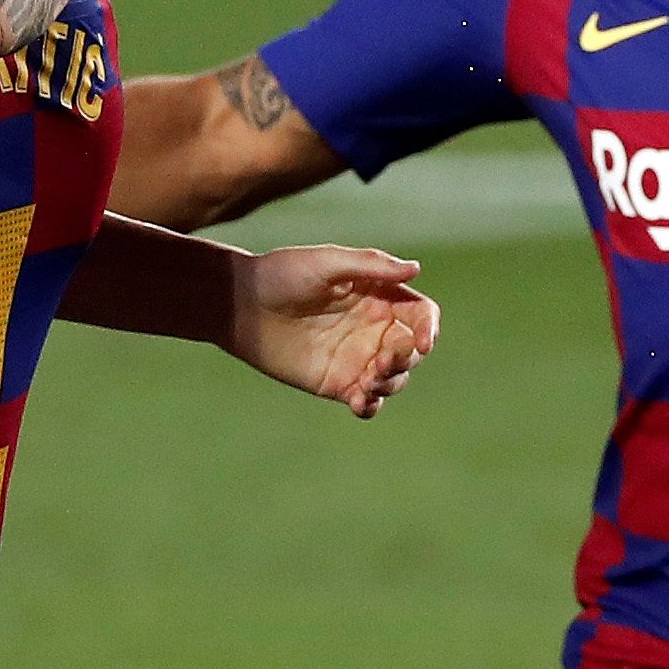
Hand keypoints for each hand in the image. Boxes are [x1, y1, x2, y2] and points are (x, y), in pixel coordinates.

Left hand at [228, 245, 439, 418]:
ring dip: (391, 384)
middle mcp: (373, 329)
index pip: (420, 315)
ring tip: (367, 383)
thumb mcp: (326, 262)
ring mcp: (357, 358)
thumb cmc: (282, 274)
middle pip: (411, 351)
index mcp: (378, 296)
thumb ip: (370, 266)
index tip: (422, 342)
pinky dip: (372, 405)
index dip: (428, 328)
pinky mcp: (337, 383)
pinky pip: (368, 402)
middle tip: (382, 362)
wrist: (240, 305)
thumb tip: (415, 269)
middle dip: (406, 359)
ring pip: (394, 379)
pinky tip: (359, 402)